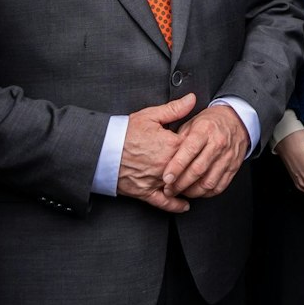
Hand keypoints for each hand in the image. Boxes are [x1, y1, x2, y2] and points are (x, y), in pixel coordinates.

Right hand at [116, 94, 195, 212]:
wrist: (100, 149)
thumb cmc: (124, 132)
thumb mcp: (150, 115)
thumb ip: (174, 109)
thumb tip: (192, 99)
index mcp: (171, 146)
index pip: (195, 148)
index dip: (199, 146)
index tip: (202, 143)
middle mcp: (167, 166)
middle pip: (191, 169)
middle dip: (197, 166)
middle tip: (203, 163)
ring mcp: (157, 181)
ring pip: (180, 187)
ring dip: (189, 186)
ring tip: (197, 184)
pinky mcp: (145, 192)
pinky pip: (164, 203)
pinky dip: (176, 205)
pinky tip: (185, 205)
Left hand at [163, 103, 250, 199]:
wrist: (236, 121)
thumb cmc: (210, 122)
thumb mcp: (192, 122)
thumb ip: (179, 139)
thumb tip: (166, 157)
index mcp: (204, 130)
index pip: (190, 151)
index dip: (177, 167)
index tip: (166, 178)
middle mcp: (217, 144)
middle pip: (198, 170)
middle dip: (181, 184)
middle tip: (169, 190)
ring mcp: (227, 157)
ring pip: (209, 182)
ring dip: (192, 191)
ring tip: (181, 191)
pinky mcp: (233, 168)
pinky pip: (219, 186)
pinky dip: (206, 193)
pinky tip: (196, 191)